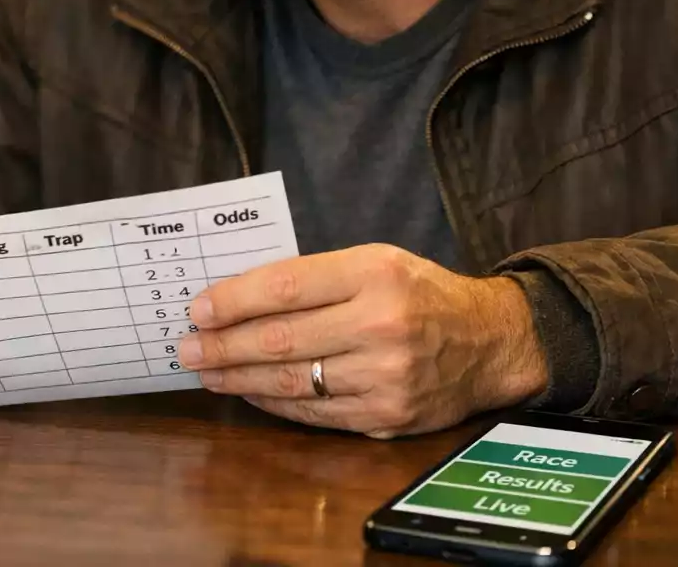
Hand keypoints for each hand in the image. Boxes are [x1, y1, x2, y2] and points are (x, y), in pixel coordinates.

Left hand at [177, 244, 546, 437]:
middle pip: (282, 338)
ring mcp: (385, 376)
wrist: (491, 342)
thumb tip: (242, 295)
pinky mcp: (387, 416)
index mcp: (375, 273)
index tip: (198, 309)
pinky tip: (250, 392)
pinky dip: (275, 403)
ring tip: (207, 371)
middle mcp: (381, 325)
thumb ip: (319, 275)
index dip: (235, 300)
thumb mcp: (378, 261)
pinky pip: (315, 412)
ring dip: (240, 378)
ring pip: (293, 381)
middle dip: (224, 345)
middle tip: (186, 347)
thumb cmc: (423, 293)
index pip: (287, 286)